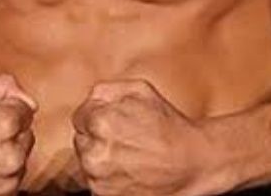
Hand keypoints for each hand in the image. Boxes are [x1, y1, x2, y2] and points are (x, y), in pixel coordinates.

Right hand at [0, 74, 36, 195]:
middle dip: (9, 130)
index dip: (7, 108)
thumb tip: (28, 101)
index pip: (26, 110)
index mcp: (5, 123)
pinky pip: (13, 177)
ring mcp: (6, 180)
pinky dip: (2, 171)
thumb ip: (4, 85)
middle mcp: (10, 155)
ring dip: (7, 151)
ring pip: (21, 156)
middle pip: (26, 134)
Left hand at [72, 79, 210, 195]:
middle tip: (125, 137)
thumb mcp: (140, 90)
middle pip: (81, 140)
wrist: (190, 163)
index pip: (79, 117)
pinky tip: (129, 169)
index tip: (115, 121)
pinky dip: (107, 176)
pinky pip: (96, 181)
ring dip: (101, 156)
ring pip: (86, 162)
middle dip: (97, 136)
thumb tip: (88, 99)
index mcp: (99, 121)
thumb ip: (107, 89)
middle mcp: (94, 152)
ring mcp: (98, 178)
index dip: (97, 116)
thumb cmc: (167, 124)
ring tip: (130, 154)